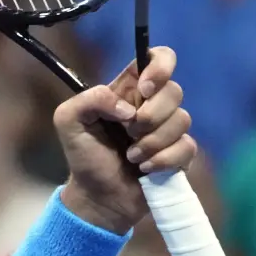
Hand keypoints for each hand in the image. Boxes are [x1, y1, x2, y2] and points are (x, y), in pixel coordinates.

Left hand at [57, 47, 194, 234]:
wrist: (97, 197)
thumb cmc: (84, 157)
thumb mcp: (68, 121)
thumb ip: (89, 99)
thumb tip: (127, 108)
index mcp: (129, 90)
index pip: (158, 57)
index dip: (160, 66)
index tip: (144, 89)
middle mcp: (152, 104)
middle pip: (174, 90)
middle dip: (151, 115)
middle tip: (128, 133)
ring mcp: (168, 129)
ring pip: (183, 120)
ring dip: (152, 142)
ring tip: (131, 156)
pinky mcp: (180, 153)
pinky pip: (187, 147)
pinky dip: (163, 160)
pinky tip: (145, 169)